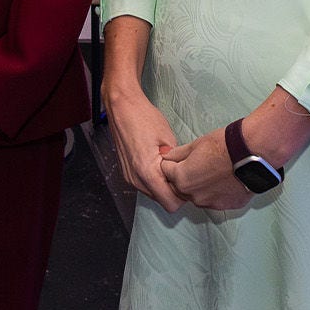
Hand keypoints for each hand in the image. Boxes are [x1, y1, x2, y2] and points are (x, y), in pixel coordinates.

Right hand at [103, 83, 182, 211]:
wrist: (122, 106)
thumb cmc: (144, 117)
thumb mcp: (169, 139)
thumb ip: (176, 163)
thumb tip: (182, 175)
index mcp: (146, 172)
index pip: (170, 203)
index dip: (182, 195)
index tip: (187, 180)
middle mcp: (135, 179)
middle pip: (161, 201)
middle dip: (173, 191)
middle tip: (180, 171)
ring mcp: (128, 177)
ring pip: (153, 194)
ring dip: (163, 185)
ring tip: (168, 165)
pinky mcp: (126, 172)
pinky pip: (144, 185)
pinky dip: (154, 180)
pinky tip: (158, 162)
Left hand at [159, 132, 254, 211]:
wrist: (252, 155)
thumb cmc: (223, 146)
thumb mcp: (195, 144)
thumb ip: (178, 154)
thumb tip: (167, 157)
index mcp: (182, 179)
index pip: (165, 171)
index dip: (171, 163)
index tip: (178, 157)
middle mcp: (192, 195)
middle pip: (179, 187)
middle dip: (182, 177)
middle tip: (196, 164)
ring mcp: (210, 203)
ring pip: (197, 196)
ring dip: (199, 187)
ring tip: (212, 171)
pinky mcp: (225, 206)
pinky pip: (214, 200)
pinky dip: (216, 192)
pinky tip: (224, 180)